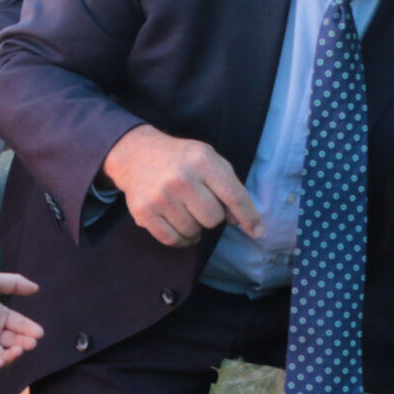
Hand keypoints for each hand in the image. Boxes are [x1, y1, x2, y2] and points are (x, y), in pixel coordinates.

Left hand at [0, 272, 43, 373]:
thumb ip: (15, 283)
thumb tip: (36, 288)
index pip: (19, 325)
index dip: (30, 330)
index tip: (39, 333)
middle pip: (14, 342)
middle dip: (24, 344)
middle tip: (30, 343)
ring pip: (3, 357)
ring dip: (12, 356)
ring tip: (16, 350)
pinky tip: (1, 360)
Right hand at [99, 125, 261, 248]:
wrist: (135, 154)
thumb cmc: (180, 160)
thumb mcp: (208, 159)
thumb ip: (228, 186)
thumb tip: (240, 221)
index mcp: (203, 161)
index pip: (233, 196)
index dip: (248, 216)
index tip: (257, 231)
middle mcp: (182, 178)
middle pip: (213, 218)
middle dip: (211, 216)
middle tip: (199, 203)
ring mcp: (161, 196)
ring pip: (193, 231)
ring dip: (194, 226)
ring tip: (185, 210)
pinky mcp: (144, 212)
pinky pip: (172, 240)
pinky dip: (180, 239)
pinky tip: (178, 225)